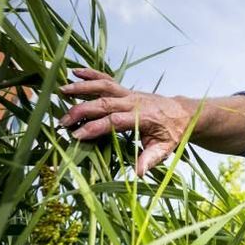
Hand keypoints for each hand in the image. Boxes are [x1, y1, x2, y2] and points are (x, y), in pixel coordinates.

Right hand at [58, 67, 190, 175]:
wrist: (183, 113)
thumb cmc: (172, 133)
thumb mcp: (165, 148)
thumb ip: (150, 159)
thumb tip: (138, 173)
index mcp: (142, 118)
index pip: (114, 121)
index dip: (95, 127)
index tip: (76, 135)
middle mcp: (134, 102)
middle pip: (104, 103)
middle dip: (82, 111)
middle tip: (62, 122)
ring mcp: (129, 93)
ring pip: (104, 86)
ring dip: (83, 87)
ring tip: (61, 91)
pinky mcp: (126, 89)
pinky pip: (107, 79)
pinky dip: (91, 74)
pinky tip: (75, 72)